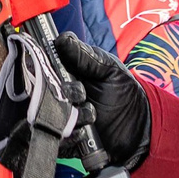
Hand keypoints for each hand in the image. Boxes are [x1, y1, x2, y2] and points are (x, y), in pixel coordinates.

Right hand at [53, 33, 151, 169]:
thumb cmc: (122, 92)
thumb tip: (62, 39)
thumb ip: (86, 56)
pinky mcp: (62, 138)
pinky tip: (87, 130)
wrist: (138, 126)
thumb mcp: (108, 69)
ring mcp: (58, 115)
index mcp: (65, 72)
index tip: (60, 70)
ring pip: (47, 113)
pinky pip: (56, 136)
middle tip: (82, 94)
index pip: (42, 63)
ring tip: (91, 113)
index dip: (46, 65)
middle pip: (40, 89)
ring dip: (71, 113)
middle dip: (62, 91)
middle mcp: (57, 92)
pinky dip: (72, 133)